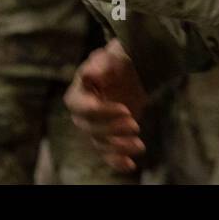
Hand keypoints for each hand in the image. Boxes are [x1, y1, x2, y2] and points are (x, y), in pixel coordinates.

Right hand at [64, 39, 147, 171]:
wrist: (133, 70)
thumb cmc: (121, 59)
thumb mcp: (116, 54)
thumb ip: (104, 62)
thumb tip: (91, 72)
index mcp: (79, 91)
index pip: (81, 106)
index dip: (101, 111)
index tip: (125, 110)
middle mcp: (82, 112)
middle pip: (90, 128)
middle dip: (112, 130)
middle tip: (134, 125)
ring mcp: (94, 125)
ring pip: (99, 143)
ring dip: (118, 147)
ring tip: (139, 146)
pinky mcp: (108, 135)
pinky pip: (107, 153)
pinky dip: (117, 161)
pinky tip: (130, 166)